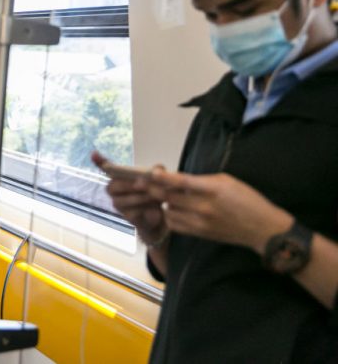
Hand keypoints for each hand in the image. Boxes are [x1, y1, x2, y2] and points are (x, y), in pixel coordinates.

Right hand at [93, 151, 167, 244]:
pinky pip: (132, 212)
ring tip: (155, 196)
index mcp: (119, 177)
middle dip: (129, 185)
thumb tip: (158, 168)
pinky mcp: (127, 217)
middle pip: (113, 186)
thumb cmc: (155, 192)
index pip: (107, 168)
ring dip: (140, 198)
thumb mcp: (158, 180)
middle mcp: (114, 189)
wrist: (160, 216)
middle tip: (144, 184)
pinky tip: (154, 209)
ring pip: (123, 200)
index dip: (100, 162)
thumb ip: (157, 172)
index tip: (93, 153)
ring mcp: (118, 203)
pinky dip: (145, 210)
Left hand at [148, 170, 292, 253]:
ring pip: (168, 211)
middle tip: (144, 184)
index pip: (181, 181)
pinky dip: (170, 216)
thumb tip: (178, 180)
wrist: (263, 228)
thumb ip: (201, 180)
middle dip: (154, 189)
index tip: (151, 173)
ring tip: (163, 196)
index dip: (163, 177)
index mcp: (213, 189)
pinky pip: (174, 225)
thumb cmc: (247, 199)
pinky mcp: (199, 234)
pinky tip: (173, 209)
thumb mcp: (227, 181)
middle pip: (169, 197)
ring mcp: (200, 222)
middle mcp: (204, 206)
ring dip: (163, 203)